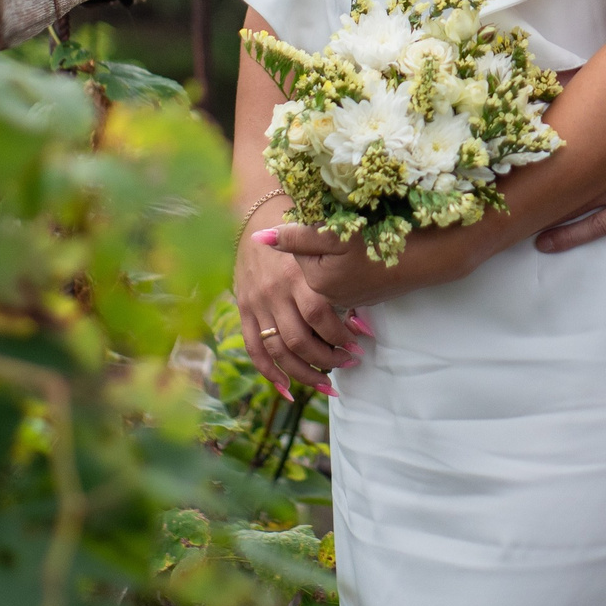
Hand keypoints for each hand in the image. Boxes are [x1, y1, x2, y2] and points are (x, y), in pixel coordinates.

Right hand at [234, 228, 362, 396]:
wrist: (257, 216)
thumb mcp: (318, 248)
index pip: (320, 315)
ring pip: (279, 350)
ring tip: (328, 384)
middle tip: (349, 363)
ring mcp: (256, 303)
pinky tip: (288, 389)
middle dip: (328, 358)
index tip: (361, 342)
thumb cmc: (299, 233)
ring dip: (305, 373)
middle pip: (300, 339)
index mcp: (296, 275)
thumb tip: (359, 318)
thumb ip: (332, 282)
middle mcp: (274, 292)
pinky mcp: (244, 310)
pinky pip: (254, 349)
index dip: (341, 334)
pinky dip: (270, 373)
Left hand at [266, 222, 471, 306]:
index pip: (300, 250)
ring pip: (333, 271)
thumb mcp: (337, 234)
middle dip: (326, 245)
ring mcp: (351, 299)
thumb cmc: (383, 240)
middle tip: (351, 231)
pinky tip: (374, 253)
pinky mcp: (369, 297)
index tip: (336, 221)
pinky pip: (351, 279)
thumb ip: (297, 236)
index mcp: (317, 281)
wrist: (430, 257)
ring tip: (364, 240)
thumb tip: (258, 238)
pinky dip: (358, 265)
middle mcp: (331, 296)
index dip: (315, 230)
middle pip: (315, 263)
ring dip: (341, 255)